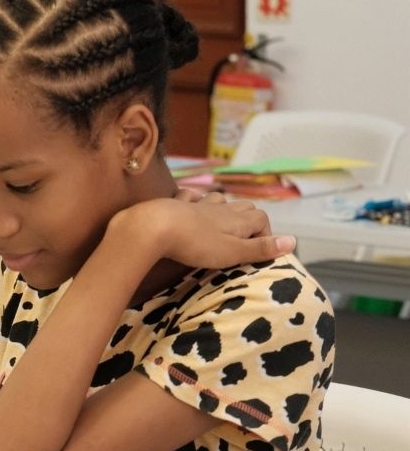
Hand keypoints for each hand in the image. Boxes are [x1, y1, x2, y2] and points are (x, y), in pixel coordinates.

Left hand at [113, 193, 293, 269]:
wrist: (157, 226)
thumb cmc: (198, 244)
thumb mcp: (234, 252)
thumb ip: (261, 248)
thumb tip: (293, 241)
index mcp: (240, 218)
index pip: (262, 219)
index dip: (264, 235)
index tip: (257, 252)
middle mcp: (223, 207)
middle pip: (244, 206)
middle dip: (247, 220)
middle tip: (241, 239)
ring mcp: (200, 203)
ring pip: (219, 199)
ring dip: (223, 209)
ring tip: (220, 224)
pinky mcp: (177, 204)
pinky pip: (190, 197)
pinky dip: (194, 201)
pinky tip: (190, 206)